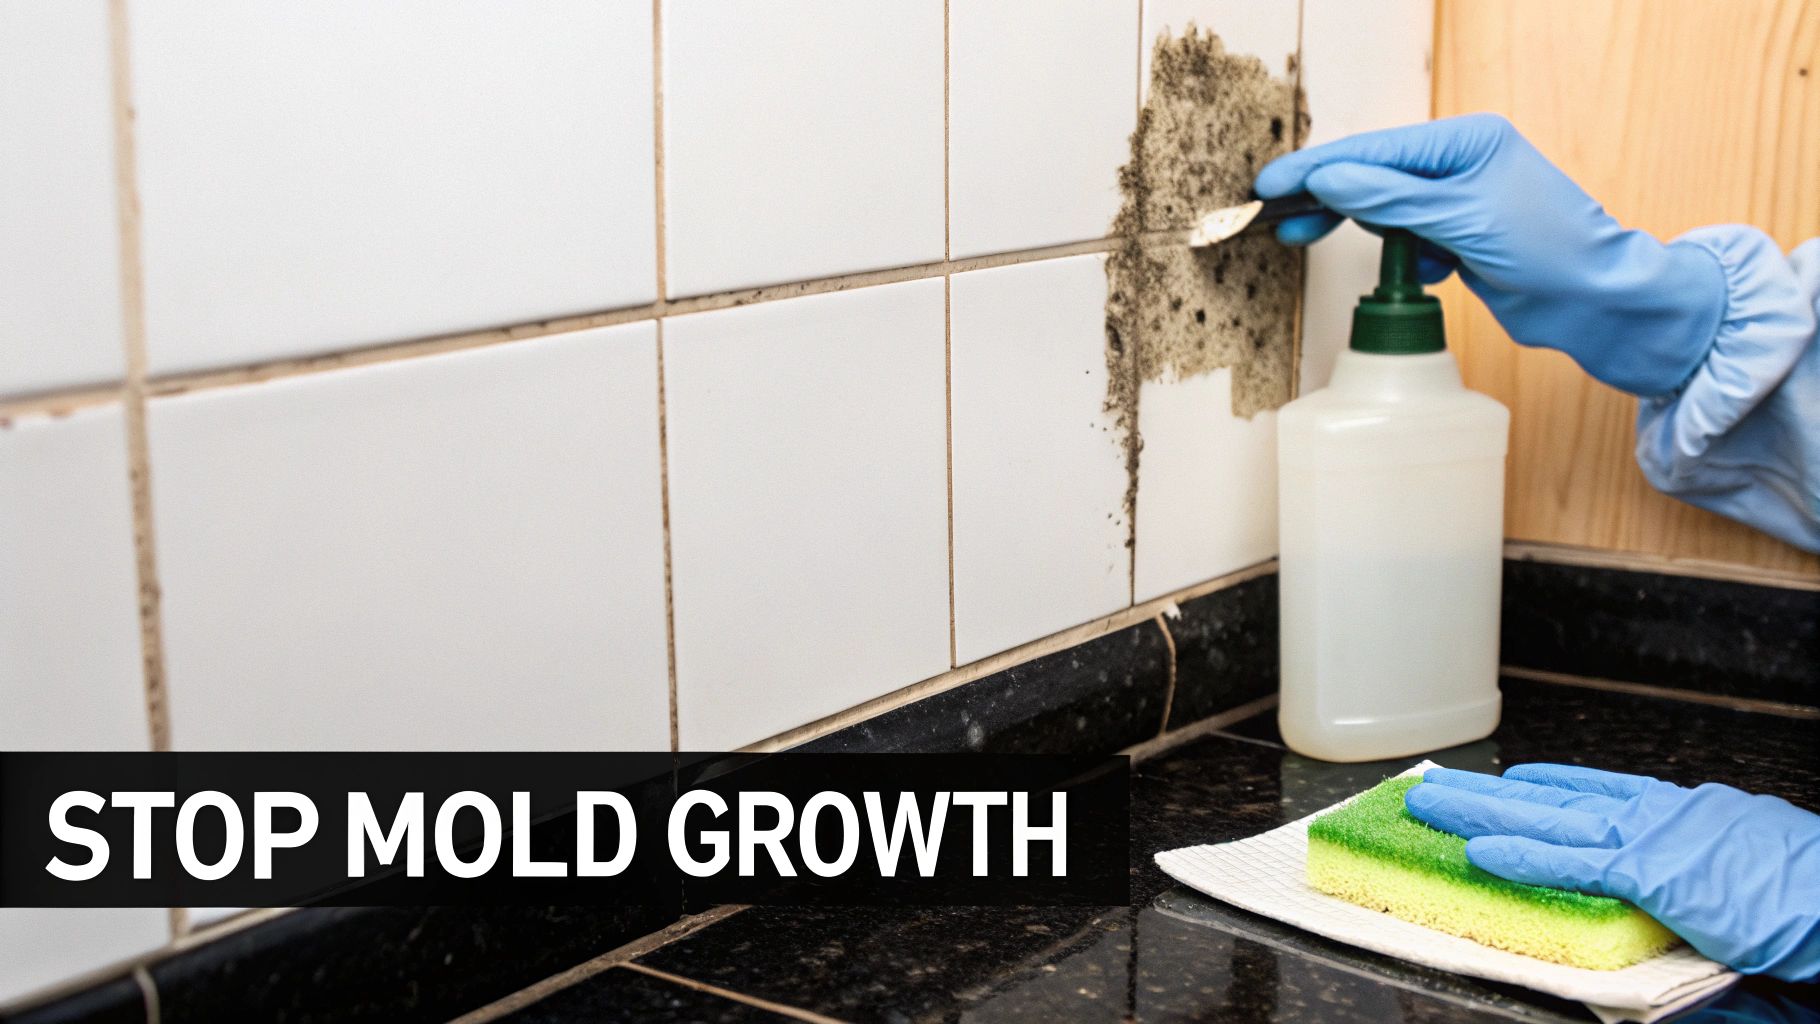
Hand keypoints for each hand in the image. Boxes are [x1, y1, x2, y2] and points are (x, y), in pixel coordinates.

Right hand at [1255, 114, 1725, 395]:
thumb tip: (1330, 176)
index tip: (1271, 185)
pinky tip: (1417, 272)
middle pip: (1373, 174)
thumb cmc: (1551, 250)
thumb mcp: (1464, 218)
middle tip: (1274, 215)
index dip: (1318, 168)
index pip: (1375, 151)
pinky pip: (1407, 239)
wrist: (1600, 304)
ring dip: (1355, 225)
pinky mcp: (1462, 239)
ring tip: (1304, 237)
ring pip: (1385, 209)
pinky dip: (1399, 257)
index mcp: (1467, 141)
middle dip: (1324, 195)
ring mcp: (1461, 202)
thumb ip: (1392, 197)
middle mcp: (1462, 165)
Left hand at [1404, 763, 1819, 980]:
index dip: (1549, 787)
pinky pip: (1571, 864)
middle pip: (1554, 801)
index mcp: (1683, 812)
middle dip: (1491, 795)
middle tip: (1438, 786)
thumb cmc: (1809, 894)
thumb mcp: (1741, 871)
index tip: (1513, 780)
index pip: (1599, 793)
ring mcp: (1651, 838)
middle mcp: (1659, 814)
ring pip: (1546, 821)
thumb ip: (1692, 876)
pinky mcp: (1650, 873)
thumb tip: (1671, 893)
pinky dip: (1521, 856)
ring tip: (1429, 807)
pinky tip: (1477, 851)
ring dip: (1481, 814)